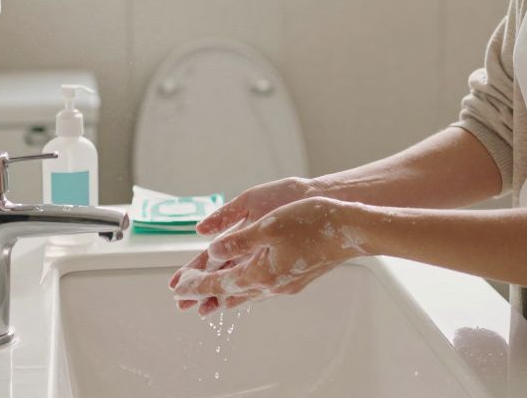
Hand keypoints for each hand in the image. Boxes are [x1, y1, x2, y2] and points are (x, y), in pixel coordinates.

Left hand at [168, 177, 323, 312]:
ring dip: (223, 296)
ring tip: (206, 304)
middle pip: (229, 294)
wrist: (351, 230)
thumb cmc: (312, 222)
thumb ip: (236, 239)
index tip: (175, 289)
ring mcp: (285, 284)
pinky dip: (244, 289)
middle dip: (204, 296)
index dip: (194, 284)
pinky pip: (260, 288)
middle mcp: (271, 284)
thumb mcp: (267, 225)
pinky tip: (245, 288)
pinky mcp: (295, 279)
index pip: (218, 283)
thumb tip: (212, 251)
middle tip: (182, 301)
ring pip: (246, 294)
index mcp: (260, 272)